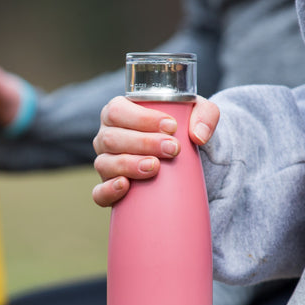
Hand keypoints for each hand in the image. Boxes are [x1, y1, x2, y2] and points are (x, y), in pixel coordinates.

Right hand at [91, 95, 219, 206]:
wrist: (183, 161)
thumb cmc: (182, 130)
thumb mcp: (198, 114)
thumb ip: (206, 116)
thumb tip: (198, 136)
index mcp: (118, 112)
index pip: (118, 111)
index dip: (142, 119)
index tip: (171, 127)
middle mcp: (106, 137)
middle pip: (112, 138)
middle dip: (143, 143)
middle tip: (172, 149)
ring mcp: (105, 164)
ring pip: (105, 163)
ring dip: (129, 165)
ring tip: (155, 167)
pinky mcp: (108, 189)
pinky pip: (98, 193)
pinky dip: (109, 190)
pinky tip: (125, 186)